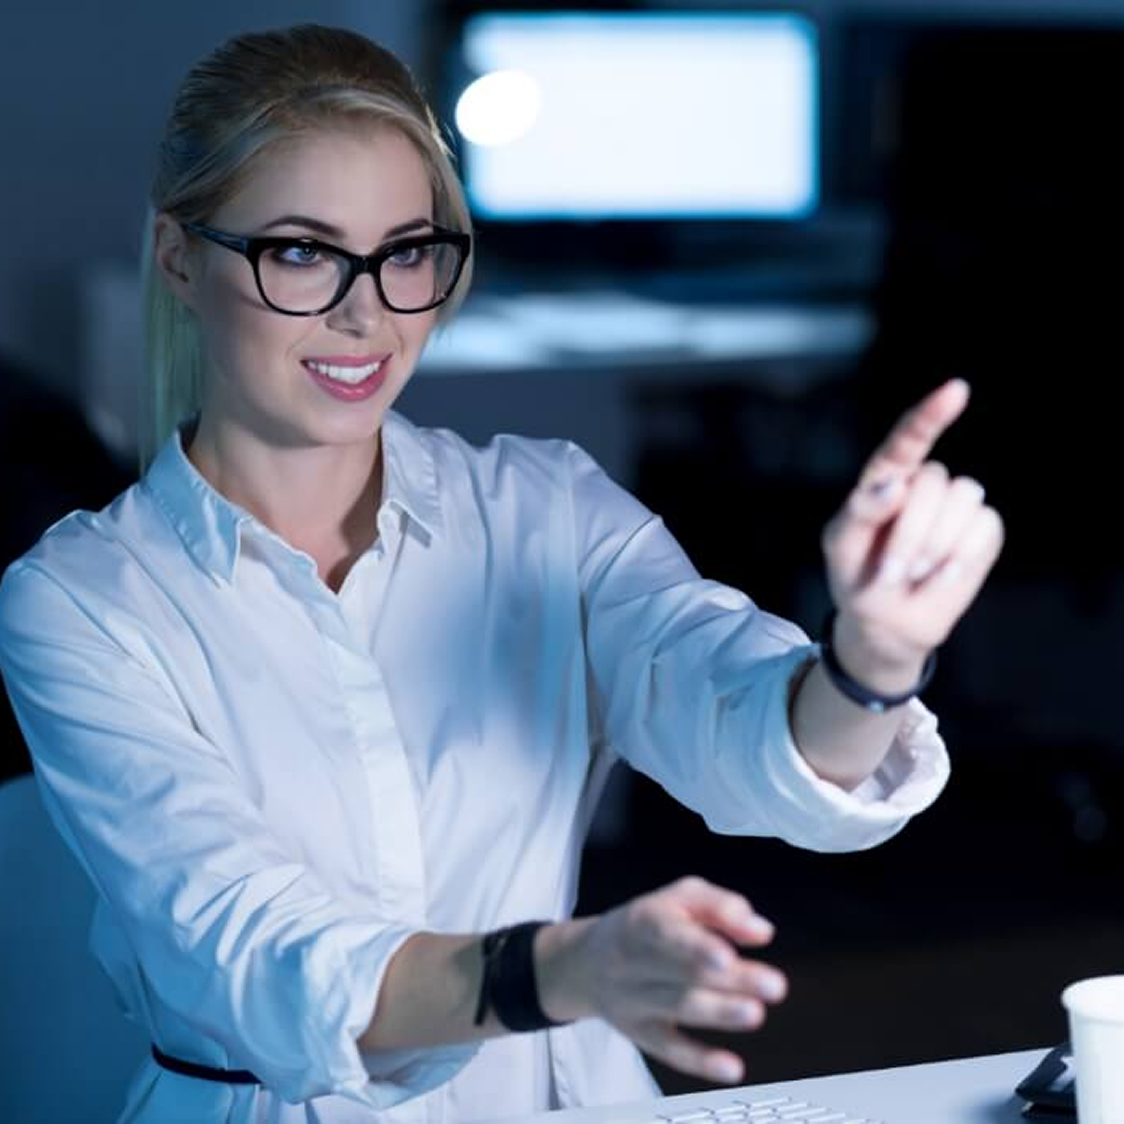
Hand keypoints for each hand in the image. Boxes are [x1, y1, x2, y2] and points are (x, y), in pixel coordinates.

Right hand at [539, 877, 785, 1084]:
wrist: (586, 961)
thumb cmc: (646, 923)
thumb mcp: (678, 897)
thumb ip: (720, 907)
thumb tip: (761, 931)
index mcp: (644, 919)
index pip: (668, 932)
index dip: (697, 946)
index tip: (727, 956)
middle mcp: (633, 960)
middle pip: (682, 971)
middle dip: (730, 979)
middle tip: (773, 985)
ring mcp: (633, 1000)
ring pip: (678, 1007)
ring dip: (719, 1012)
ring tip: (755, 1013)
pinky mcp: (640, 1033)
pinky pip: (669, 1049)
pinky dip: (700, 1061)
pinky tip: (731, 1068)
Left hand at [820, 379, 1004, 682]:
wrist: (886, 622)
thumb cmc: (857, 577)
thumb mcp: (841, 546)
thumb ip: (859, 513)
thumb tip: (896, 485)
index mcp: (885, 479)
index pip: (907, 440)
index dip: (931, 414)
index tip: (956, 390)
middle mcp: (924, 485)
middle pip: (934, 482)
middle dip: (911, 533)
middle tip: (890, 573)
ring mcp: (957, 506)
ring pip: (965, 499)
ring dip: (935, 546)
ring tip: (913, 575)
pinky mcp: (983, 530)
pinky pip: (984, 529)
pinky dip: (960, 559)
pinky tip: (939, 577)